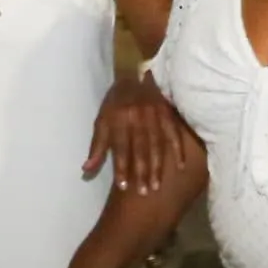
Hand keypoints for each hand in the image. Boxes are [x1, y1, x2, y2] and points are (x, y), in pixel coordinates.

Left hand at [83, 71, 192, 196]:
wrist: (133, 75)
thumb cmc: (115, 104)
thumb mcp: (101, 121)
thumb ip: (96, 146)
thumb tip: (86, 169)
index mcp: (118, 119)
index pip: (119, 147)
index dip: (121, 167)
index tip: (124, 187)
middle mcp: (136, 117)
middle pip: (140, 148)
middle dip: (142, 171)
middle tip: (144, 192)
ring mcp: (154, 114)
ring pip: (157, 144)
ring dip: (157, 166)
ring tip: (157, 186)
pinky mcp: (167, 113)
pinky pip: (174, 133)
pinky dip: (178, 149)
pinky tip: (181, 166)